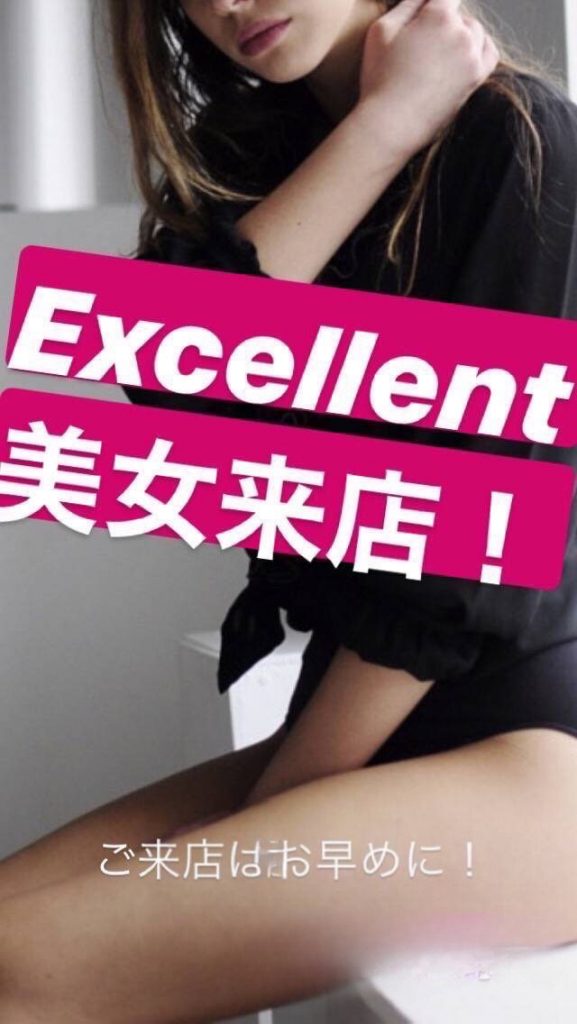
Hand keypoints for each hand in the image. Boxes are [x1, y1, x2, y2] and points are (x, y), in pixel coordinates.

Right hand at [356, 0, 499, 154]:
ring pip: (475, 32)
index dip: (434, 6)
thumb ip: (408, 3)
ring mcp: (472, 57)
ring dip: (460, 37)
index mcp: (439, 16)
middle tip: (423, 44)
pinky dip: (480, 49)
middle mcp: (462, 33)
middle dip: (444, 23)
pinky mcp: (476, 79)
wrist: (391, 125)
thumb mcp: (381, 29)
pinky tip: (465, 55)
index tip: (424, 20)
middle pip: (461, 15)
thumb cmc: (379, 78)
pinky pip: (490, 53)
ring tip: (438, 55)